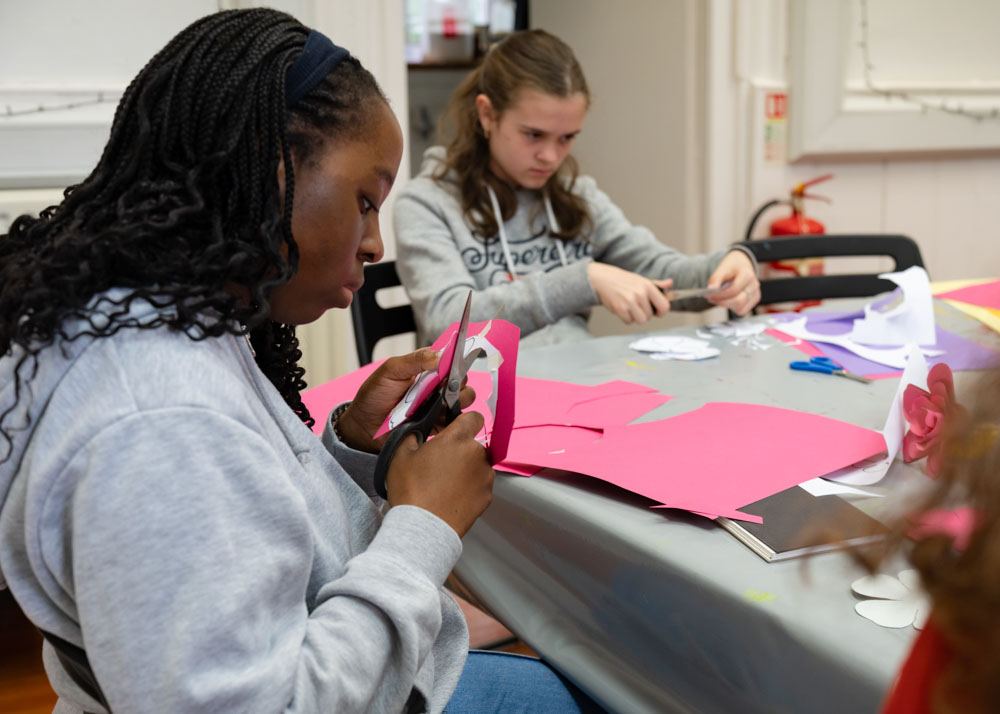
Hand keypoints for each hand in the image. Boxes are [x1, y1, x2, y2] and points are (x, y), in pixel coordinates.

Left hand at [338, 349, 475, 452]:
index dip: (457, 359)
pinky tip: (438, 418)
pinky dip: (453, 419)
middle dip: (459, 382)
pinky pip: (456, 421)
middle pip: (462, 379)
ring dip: (458, 400)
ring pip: (464, 399)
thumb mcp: (390, 371)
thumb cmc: (373, 396)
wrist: (364, 428)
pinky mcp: (439, 423)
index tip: (457, 363)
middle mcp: (435, 385)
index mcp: (425, 368)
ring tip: (440, 404)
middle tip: (444, 387)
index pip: (450, 358)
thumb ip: (414, 360)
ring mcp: (438, 404)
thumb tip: (440, 355)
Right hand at [386, 412, 493, 536]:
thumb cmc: (411, 490)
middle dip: (460, 450)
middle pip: (473, 444)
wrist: (424, 528)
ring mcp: (485, 476)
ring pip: (478, 465)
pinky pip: (480, 485)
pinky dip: (470, 488)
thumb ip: (412, 436)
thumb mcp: (400, 456)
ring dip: (467, 469)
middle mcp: (477, 454)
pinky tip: (453, 496)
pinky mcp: (488, 496)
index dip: (464, 422)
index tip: (455, 431)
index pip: (474, 417)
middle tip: (440, 464)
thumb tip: (416, 431)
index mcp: (458, 439)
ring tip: (445, 484)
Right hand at [588, 262, 672, 324]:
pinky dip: (626, 318)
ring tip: (630, 308)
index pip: (664, 306)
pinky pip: (629, 322)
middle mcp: (640, 294)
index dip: (661, 312)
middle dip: (645, 313)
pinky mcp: (619, 309)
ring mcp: (630, 302)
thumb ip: (657, 284)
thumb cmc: (623, 280)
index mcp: (648, 286)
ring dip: (636, 317)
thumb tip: (670, 283)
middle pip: (650, 316)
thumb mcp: (641, 280)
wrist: (603, 279)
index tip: (657, 311)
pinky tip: (622, 309)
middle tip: (637, 306)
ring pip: (641, 320)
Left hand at [705, 250, 759, 315]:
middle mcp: (754, 285)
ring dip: (726, 305)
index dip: (720, 295)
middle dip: (722, 302)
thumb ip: (716, 278)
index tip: (708, 295)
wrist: (741, 264)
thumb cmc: (732, 267)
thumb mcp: (723, 268)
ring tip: (717, 298)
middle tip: (710, 298)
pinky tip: (726, 300)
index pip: (734, 290)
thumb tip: (711, 289)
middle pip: (738, 301)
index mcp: (747, 275)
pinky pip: (742, 310)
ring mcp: (755, 293)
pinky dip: (732, 307)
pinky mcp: (754, 300)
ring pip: (740, 307)